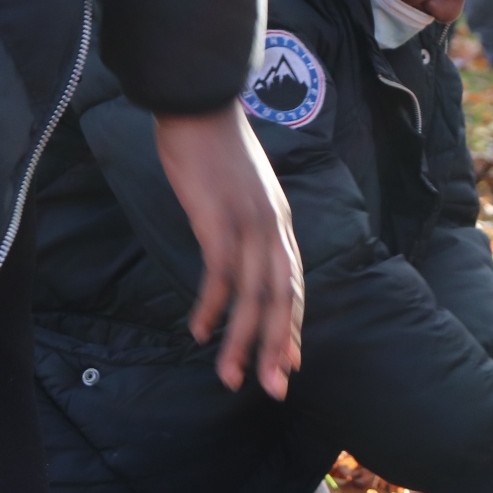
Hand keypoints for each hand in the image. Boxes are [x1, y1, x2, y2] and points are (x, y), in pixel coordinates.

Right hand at [154, 104, 303, 397]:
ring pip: (253, 296)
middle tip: (274, 389)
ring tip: (231, 378)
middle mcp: (272, 227)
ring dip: (242, 341)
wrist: (199, 104)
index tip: (288, 363)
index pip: (293, 284)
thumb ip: (245, 221)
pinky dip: (212, 306)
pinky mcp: (218, 219)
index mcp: (280, 222)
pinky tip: (201, 331)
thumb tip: (233, 250)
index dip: (291, 326)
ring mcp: (248, 224)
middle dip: (276, 347)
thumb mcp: (241, 190)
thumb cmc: (213, 147)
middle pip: (282, 298)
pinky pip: (220, 273)